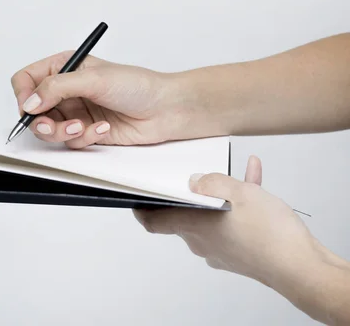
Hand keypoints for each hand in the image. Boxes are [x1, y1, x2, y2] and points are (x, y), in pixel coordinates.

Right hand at [10, 51, 187, 147]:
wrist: (165, 109)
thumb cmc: (138, 85)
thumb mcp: (94, 79)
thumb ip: (57, 88)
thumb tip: (30, 102)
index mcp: (64, 67)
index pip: (26, 80)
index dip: (24, 95)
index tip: (32, 108)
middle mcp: (66, 90)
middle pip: (33, 110)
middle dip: (42, 121)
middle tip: (53, 126)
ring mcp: (74, 111)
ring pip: (48, 129)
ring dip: (63, 132)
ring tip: (82, 127)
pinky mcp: (85, 131)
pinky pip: (69, 141)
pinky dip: (84, 138)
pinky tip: (103, 128)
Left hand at [133, 156, 322, 287]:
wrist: (301, 266)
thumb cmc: (268, 235)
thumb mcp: (237, 191)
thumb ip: (212, 182)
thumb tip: (195, 181)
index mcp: (192, 227)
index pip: (152, 222)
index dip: (141, 209)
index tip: (136, 198)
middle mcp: (202, 241)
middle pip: (185, 214)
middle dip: (191, 193)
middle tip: (195, 174)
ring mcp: (222, 249)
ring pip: (214, 214)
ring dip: (221, 193)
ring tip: (235, 171)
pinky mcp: (242, 251)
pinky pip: (235, 221)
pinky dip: (241, 202)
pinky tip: (253, 178)